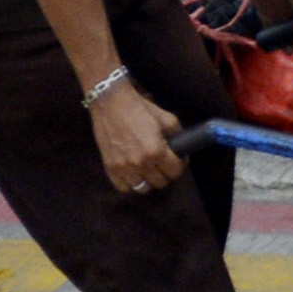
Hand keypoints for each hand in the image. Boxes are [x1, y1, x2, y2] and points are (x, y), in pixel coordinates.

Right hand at [92, 79, 184, 195]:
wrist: (112, 103)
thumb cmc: (141, 109)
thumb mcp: (168, 119)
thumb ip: (178, 136)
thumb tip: (183, 150)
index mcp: (156, 151)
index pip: (175, 172)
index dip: (180, 165)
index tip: (178, 160)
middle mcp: (140, 163)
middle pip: (160, 182)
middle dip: (166, 173)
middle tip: (164, 164)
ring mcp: (123, 167)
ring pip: (143, 188)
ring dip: (148, 180)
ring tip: (149, 171)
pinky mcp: (109, 167)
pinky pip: (123, 187)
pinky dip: (130, 183)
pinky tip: (134, 174)